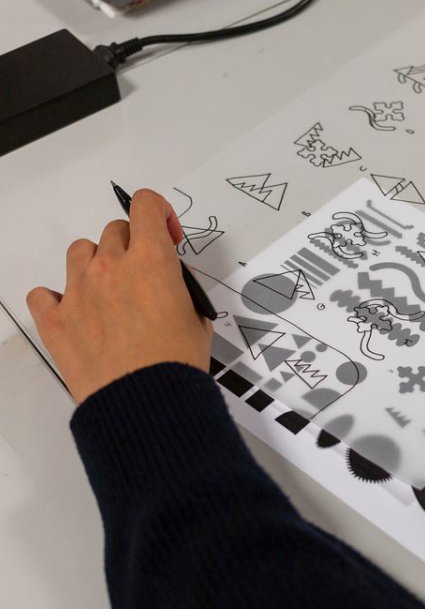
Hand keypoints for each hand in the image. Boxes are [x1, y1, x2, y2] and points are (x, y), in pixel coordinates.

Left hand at [27, 189, 212, 403]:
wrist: (146, 403)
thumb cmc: (176, 365)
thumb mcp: (198, 319)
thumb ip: (181, 290)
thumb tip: (170, 285)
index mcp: (152, 261)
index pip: (146, 205)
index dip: (160, 213)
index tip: (166, 234)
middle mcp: (111, 267)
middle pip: (115, 230)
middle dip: (133, 245)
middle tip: (145, 273)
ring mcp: (78, 291)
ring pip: (80, 251)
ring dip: (96, 262)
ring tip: (110, 291)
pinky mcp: (55, 320)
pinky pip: (42, 293)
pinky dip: (56, 297)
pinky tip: (75, 311)